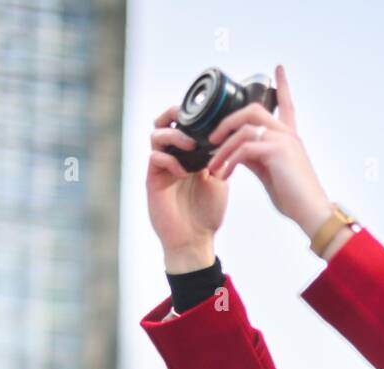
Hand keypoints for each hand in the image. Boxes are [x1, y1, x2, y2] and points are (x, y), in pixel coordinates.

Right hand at [146, 105, 227, 272]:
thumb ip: (220, 157)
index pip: (183, 124)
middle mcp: (172, 157)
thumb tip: (230, 134)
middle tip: (191, 119)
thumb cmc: (207, 212)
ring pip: (157, 136)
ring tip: (191, 146)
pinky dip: (170, 160)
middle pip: (163, 122)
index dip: (191, 114)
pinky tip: (184, 173)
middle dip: (175, 114)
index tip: (209, 114)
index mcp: (188, 154)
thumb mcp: (219, 179)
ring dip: (175, 136)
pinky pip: (155, 158)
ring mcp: (161, 168)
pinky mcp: (153, 180)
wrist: (196, 239)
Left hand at [205, 65, 332, 240]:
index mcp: (289, 137)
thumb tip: (234, 151)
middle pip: (253, 110)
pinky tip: (224, 174)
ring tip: (213, 165)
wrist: (311, 212)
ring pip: (243, 129)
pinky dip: (229, 161)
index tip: (278, 68)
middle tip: (213, 138)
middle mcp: (287, 134)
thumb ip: (254, 157)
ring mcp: (283, 140)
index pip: (286, 104)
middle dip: (228, 121)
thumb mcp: (270, 173)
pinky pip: (244, 148)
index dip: (282, 85)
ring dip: (223, 148)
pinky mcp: (277, 151)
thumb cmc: (294, 197)